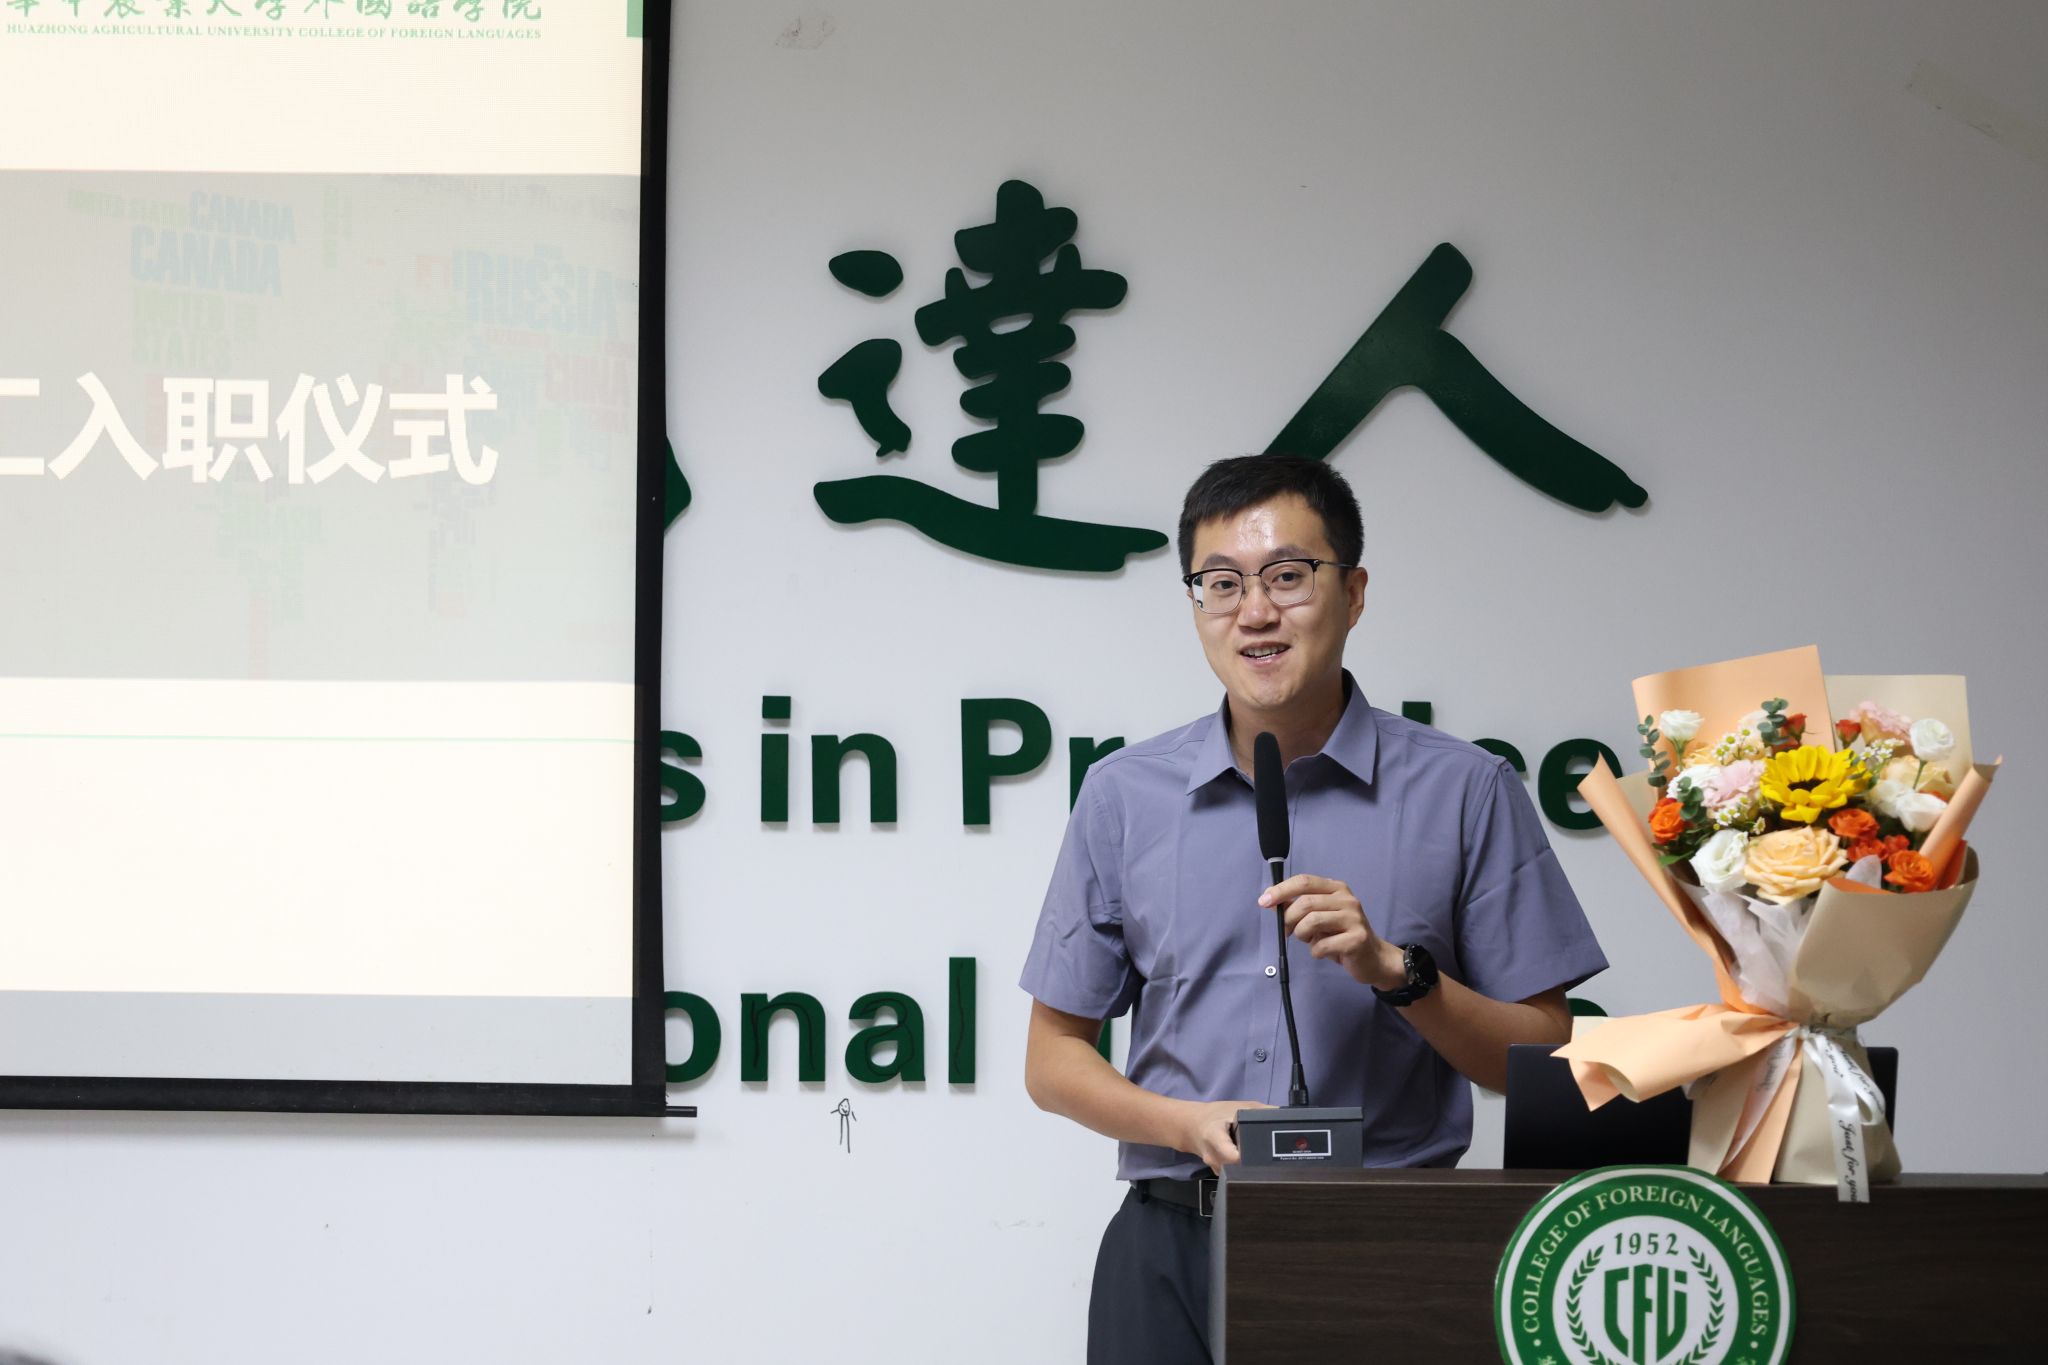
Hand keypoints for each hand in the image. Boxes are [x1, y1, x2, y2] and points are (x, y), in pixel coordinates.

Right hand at [1179, 1099, 1270, 1172]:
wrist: (1192, 1126)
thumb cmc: (1215, 1115)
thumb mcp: (1237, 1106)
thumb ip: (1260, 1111)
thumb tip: (1283, 1115)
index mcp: (1215, 1138)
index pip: (1233, 1157)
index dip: (1250, 1158)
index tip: (1262, 1154)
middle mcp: (1213, 1157)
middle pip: (1237, 1170)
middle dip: (1253, 1165)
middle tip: (1266, 1158)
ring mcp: (1215, 1168)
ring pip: (1236, 1175)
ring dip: (1248, 1168)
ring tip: (1257, 1158)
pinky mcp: (1219, 1174)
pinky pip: (1233, 1175)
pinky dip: (1242, 1169)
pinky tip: (1247, 1160)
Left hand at [1260, 873, 1403, 989]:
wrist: (1373, 958)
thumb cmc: (1341, 935)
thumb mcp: (1320, 916)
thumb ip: (1298, 907)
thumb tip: (1270, 901)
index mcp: (1336, 888)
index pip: (1304, 881)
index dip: (1281, 890)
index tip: (1264, 901)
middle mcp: (1347, 899)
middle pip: (1305, 903)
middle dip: (1288, 918)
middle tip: (1286, 931)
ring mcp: (1353, 918)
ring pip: (1311, 922)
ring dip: (1302, 935)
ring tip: (1309, 940)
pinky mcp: (1356, 939)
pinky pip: (1321, 945)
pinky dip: (1315, 951)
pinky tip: (1323, 951)